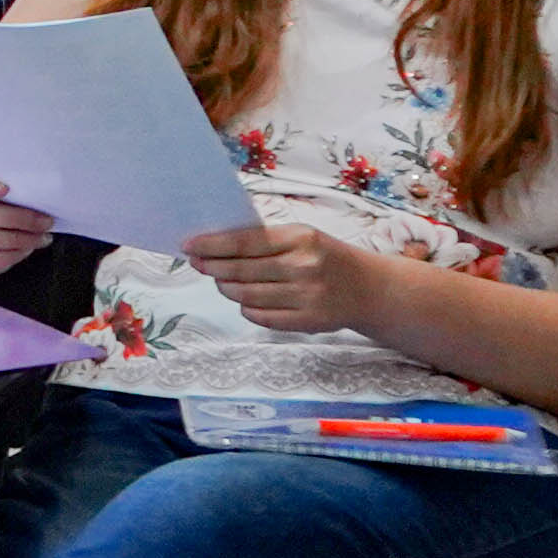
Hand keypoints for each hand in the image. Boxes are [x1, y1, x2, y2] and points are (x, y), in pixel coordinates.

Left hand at [174, 218, 383, 337]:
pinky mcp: (307, 321)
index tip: (189, 246)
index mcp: (301, 238)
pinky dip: (246, 308)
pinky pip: (260, 316)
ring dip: (226, 288)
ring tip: (221, 280)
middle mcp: (303, 267)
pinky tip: (246, 300)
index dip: (211, 245)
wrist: (369, 288)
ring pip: (246, 295)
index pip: (243, 242)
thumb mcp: (302, 236)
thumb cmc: (325, 257)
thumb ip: (264, 239)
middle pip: (240, 270)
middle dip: (212, 267)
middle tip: (198, 263)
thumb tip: (215, 244)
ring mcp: (306, 296)